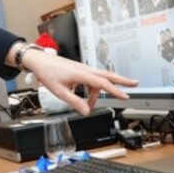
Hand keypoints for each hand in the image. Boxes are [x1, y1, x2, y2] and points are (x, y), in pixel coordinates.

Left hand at [17, 48, 138, 114]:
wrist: (38, 60)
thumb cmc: (47, 72)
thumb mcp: (59, 91)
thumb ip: (74, 102)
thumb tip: (86, 111)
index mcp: (81, 74)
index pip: (102, 83)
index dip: (115, 90)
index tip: (126, 96)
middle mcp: (84, 69)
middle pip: (107, 75)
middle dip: (122, 80)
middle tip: (135, 84)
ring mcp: (81, 69)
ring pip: (97, 80)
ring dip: (97, 92)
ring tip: (90, 104)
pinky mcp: (78, 69)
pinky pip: (90, 79)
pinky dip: (91, 88)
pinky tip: (84, 95)